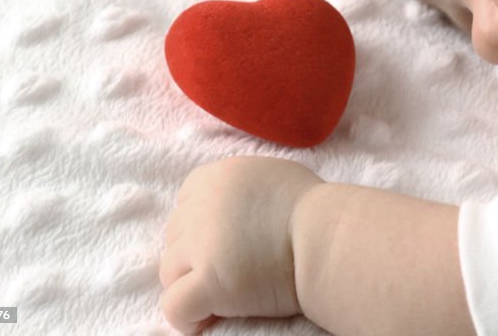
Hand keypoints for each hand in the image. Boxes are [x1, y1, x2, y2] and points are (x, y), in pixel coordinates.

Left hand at [159, 156, 324, 333]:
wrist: (328, 237)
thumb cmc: (315, 209)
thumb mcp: (273, 177)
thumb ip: (243, 189)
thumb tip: (236, 208)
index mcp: (215, 178)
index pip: (184, 206)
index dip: (201, 230)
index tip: (227, 246)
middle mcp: (200, 206)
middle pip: (175, 240)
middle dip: (196, 259)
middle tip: (231, 273)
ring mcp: (200, 243)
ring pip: (169, 273)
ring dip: (191, 286)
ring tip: (223, 298)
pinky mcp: (207, 281)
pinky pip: (175, 307)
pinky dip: (188, 318)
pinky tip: (210, 319)